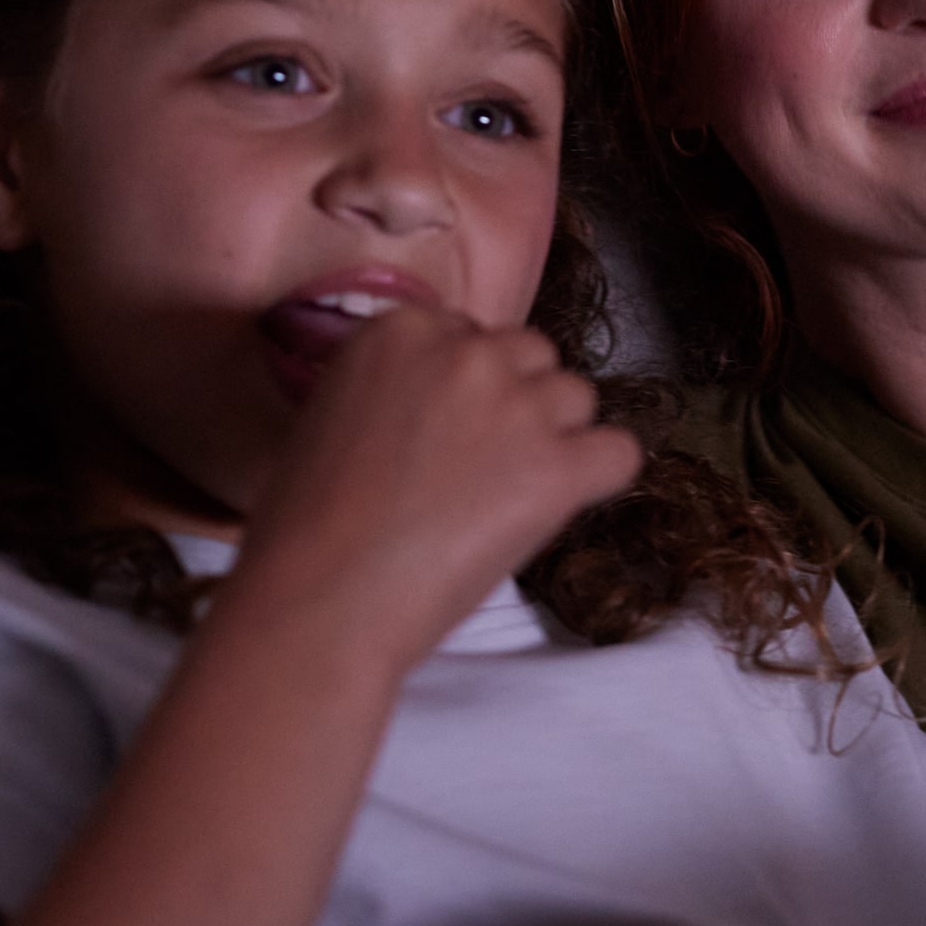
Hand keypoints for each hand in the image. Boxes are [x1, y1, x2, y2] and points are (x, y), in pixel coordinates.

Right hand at [229, 306, 641, 664]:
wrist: (320, 597)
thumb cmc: (307, 524)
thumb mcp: (334, 414)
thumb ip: (397, 386)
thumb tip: (442, 405)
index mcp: (404, 328)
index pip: (474, 335)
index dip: (467, 390)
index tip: (446, 435)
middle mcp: (467, 352)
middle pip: (531, 356)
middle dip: (517, 403)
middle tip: (482, 466)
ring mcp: (518, 407)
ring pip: (578, 397)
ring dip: (557, 438)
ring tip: (509, 495)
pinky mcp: (557, 468)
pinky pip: (619, 453)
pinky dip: (598, 480)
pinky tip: (559, 507)